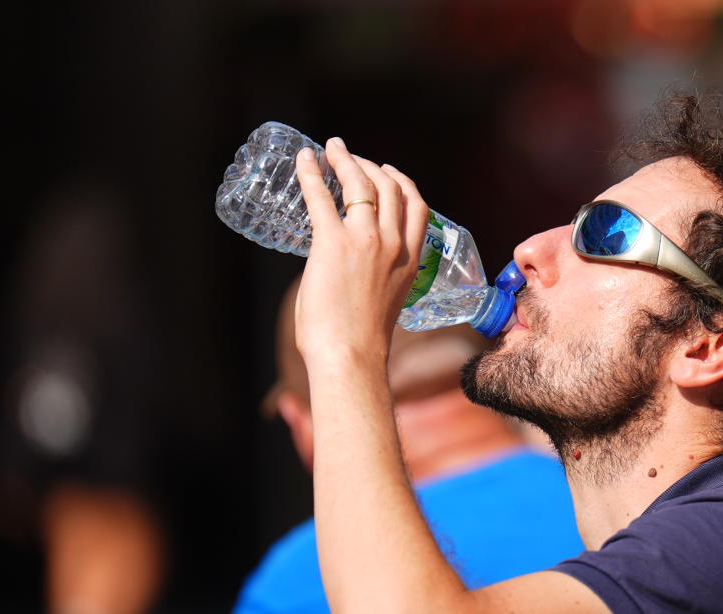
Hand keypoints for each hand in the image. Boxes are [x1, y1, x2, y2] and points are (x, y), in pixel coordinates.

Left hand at [292, 137, 427, 365]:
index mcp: (411, 261)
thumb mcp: (384, 300)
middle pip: (389, 188)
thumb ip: (372, 276)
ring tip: (331, 149)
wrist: (351, 355)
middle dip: (370, 165)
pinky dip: (311, 173)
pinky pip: (321, 197)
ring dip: (346, 160)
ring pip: (360, 184)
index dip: (402, 182)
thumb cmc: (360, 341)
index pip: (417, 207)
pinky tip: (304, 159)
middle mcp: (394, 244)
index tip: (387, 171)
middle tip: (351, 157)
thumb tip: (342, 270)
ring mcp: (366, 241)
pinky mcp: (333, 243)